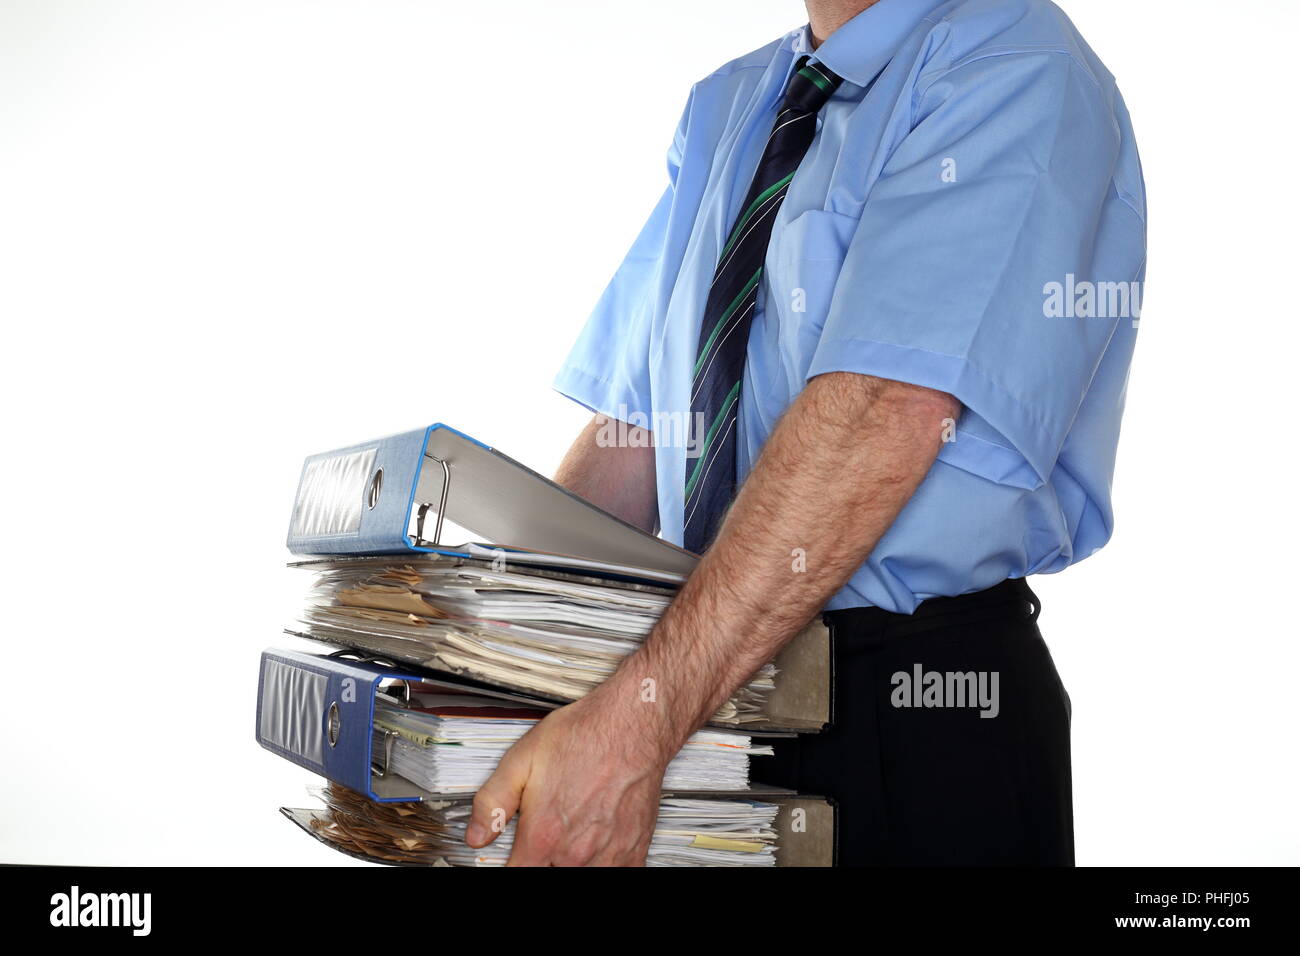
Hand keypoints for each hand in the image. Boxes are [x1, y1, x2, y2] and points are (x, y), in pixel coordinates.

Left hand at [464, 692, 668, 865]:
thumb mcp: (522, 759)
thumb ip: (492, 802)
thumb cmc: (585, 736)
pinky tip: (595, 850)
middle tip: (542, 842)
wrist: (632, 726)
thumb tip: (476, 835)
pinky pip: (615, 875)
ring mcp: (608, 857)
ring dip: (569, 865)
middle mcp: (575, 853)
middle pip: (548, 877)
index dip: (510, 865)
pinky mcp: (633, 853)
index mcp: (543, 835)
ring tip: (568, 843)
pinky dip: (601, 866)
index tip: (514, 856)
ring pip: (580, 877)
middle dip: (540, 863)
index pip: (516, 875)